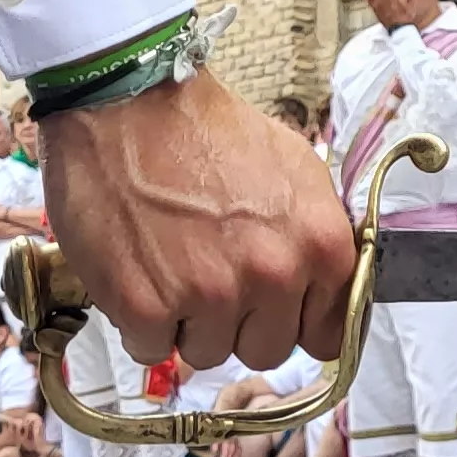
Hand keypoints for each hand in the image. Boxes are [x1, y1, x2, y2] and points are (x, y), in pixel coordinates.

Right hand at [39, 68, 356, 371]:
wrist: (129, 102)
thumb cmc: (208, 131)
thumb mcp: (297, 170)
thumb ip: (318, 238)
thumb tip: (326, 290)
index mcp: (321, 245)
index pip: (328, 334)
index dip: (296, 322)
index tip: (273, 308)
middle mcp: (273, 276)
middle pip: (266, 349)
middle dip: (240, 324)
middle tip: (211, 275)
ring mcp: (210, 296)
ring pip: (208, 353)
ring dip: (188, 323)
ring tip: (170, 265)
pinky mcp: (147, 307)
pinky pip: (152, 349)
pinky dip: (140, 323)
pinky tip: (138, 273)